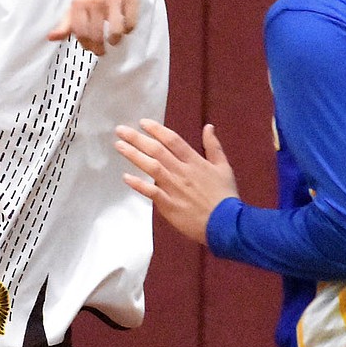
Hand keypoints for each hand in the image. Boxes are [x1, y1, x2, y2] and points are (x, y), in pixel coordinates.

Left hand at [49, 0, 138, 56]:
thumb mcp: (76, 6)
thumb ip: (65, 25)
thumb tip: (52, 37)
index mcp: (79, 2)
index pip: (80, 32)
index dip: (86, 44)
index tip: (89, 49)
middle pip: (97, 34)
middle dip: (99, 48)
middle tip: (101, 51)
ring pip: (116, 30)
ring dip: (115, 40)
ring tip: (113, 40)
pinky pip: (130, 22)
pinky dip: (128, 30)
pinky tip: (124, 28)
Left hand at [115, 120, 237, 243]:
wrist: (226, 223)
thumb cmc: (225, 196)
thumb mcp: (224, 167)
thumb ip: (214, 146)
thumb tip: (208, 126)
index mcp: (195, 161)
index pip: (172, 140)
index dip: (156, 130)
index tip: (143, 122)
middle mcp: (182, 171)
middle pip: (157, 150)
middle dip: (137, 138)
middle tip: (120, 130)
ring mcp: (174, 188)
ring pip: (151, 167)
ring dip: (134, 155)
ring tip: (119, 145)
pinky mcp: (169, 205)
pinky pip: (151, 192)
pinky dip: (138, 184)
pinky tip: (126, 177)